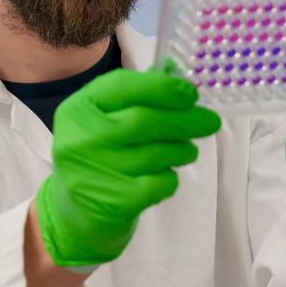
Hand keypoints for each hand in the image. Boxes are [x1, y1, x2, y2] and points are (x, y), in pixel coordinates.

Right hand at [35, 62, 221, 266]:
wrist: (76, 214)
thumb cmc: (99, 157)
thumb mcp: (105, 121)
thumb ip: (137, 95)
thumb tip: (177, 71)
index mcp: (77, 110)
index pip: (122, 86)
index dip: (162, 87)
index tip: (190, 94)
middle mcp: (79, 139)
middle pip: (144, 120)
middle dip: (185, 120)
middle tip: (210, 121)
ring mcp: (93, 173)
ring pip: (156, 154)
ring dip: (182, 150)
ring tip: (187, 150)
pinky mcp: (112, 203)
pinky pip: (158, 183)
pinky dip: (170, 178)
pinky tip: (164, 176)